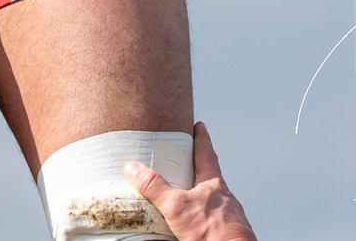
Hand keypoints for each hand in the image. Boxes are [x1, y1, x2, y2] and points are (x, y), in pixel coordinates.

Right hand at [124, 122, 257, 240]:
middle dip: (194, 171)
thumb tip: (132, 168)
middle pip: (207, 178)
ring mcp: (223, 216)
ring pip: (207, 202)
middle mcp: (222, 198)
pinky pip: (205, 221)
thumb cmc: (213, 230)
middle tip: (180, 163)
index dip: (201, 138)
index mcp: (213, 184)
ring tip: (175, 200)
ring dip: (193, 199)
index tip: (199, 125)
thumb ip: (155, 187)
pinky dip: (193, 220)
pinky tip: (182, 228)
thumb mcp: (177, 205)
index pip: (206, 153)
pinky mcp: (219, 233)